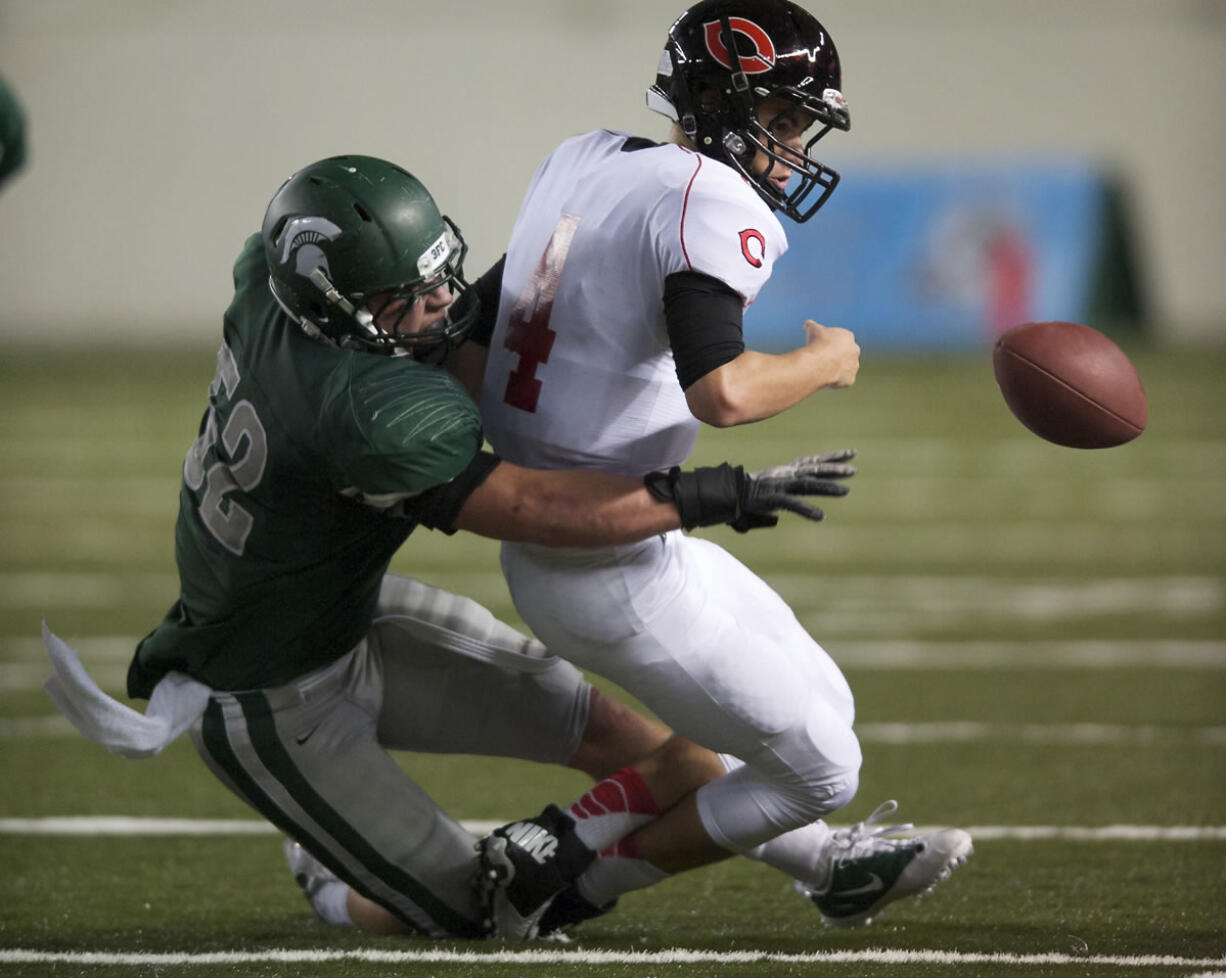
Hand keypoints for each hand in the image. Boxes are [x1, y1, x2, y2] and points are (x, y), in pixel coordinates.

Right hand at [731, 449, 856, 530]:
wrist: (728, 494)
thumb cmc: (747, 496)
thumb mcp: (770, 494)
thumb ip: (782, 500)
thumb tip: (781, 515)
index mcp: (786, 472)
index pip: (813, 462)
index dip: (832, 458)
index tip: (851, 454)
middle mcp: (786, 475)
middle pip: (815, 470)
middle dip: (835, 470)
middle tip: (853, 470)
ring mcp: (780, 485)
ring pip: (808, 485)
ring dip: (827, 488)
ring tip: (845, 491)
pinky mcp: (773, 498)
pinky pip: (793, 504)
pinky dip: (807, 510)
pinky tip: (820, 517)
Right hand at [802, 321, 859, 388]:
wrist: (820, 363)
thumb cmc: (817, 344)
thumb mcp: (812, 330)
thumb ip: (811, 326)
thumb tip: (807, 324)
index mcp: (848, 337)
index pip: (840, 339)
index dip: (829, 342)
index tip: (820, 345)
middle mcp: (855, 351)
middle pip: (845, 353)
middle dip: (835, 356)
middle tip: (822, 359)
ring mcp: (854, 366)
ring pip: (845, 368)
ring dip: (836, 368)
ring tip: (822, 370)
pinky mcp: (850, 380)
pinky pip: (843, 380)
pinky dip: (835, 381)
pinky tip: (825, 379)